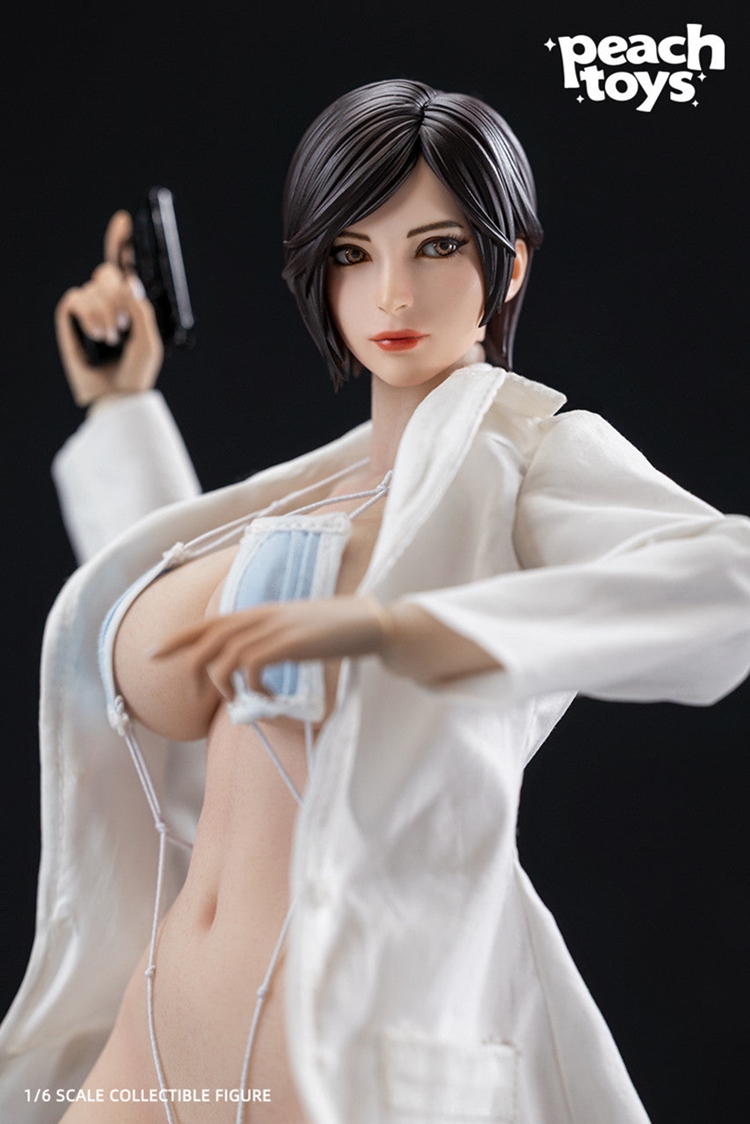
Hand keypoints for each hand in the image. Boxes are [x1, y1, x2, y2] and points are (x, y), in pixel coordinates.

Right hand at [55, 211, 163, 406]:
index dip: (120, 241)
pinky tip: (99, 335)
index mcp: (129, 302)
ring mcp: (88, 309)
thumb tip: (128, 281)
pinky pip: (78, 298)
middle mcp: (107, 301)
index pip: (122, 265)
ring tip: (113, 338)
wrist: (118, 395)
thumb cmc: (136, 371)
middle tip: (126, 324)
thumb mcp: (150, 339)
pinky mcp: (70, 318)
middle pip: (108, 272)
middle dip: (119, 295)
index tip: (124, 219)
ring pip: (94, 286)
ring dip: (107, 313)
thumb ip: (143, 308)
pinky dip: (91, 315)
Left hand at [151, 597, 387, 699]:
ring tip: (239, 702)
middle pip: (207, 638)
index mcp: (260, 611)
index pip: (208, 621)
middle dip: (189, 667)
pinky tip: (268, 698)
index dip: (177, 637)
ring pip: (225, 657)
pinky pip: (252, 668)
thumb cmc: (336, 631)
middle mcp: (261, 616)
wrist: (370, 622)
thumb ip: (271, 639)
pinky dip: (253, 689)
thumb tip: (250, 665)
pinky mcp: (288, 643)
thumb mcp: (296, 629)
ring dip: (225, 687)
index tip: (151, 654)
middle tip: (192, 698)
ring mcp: (274, 628)